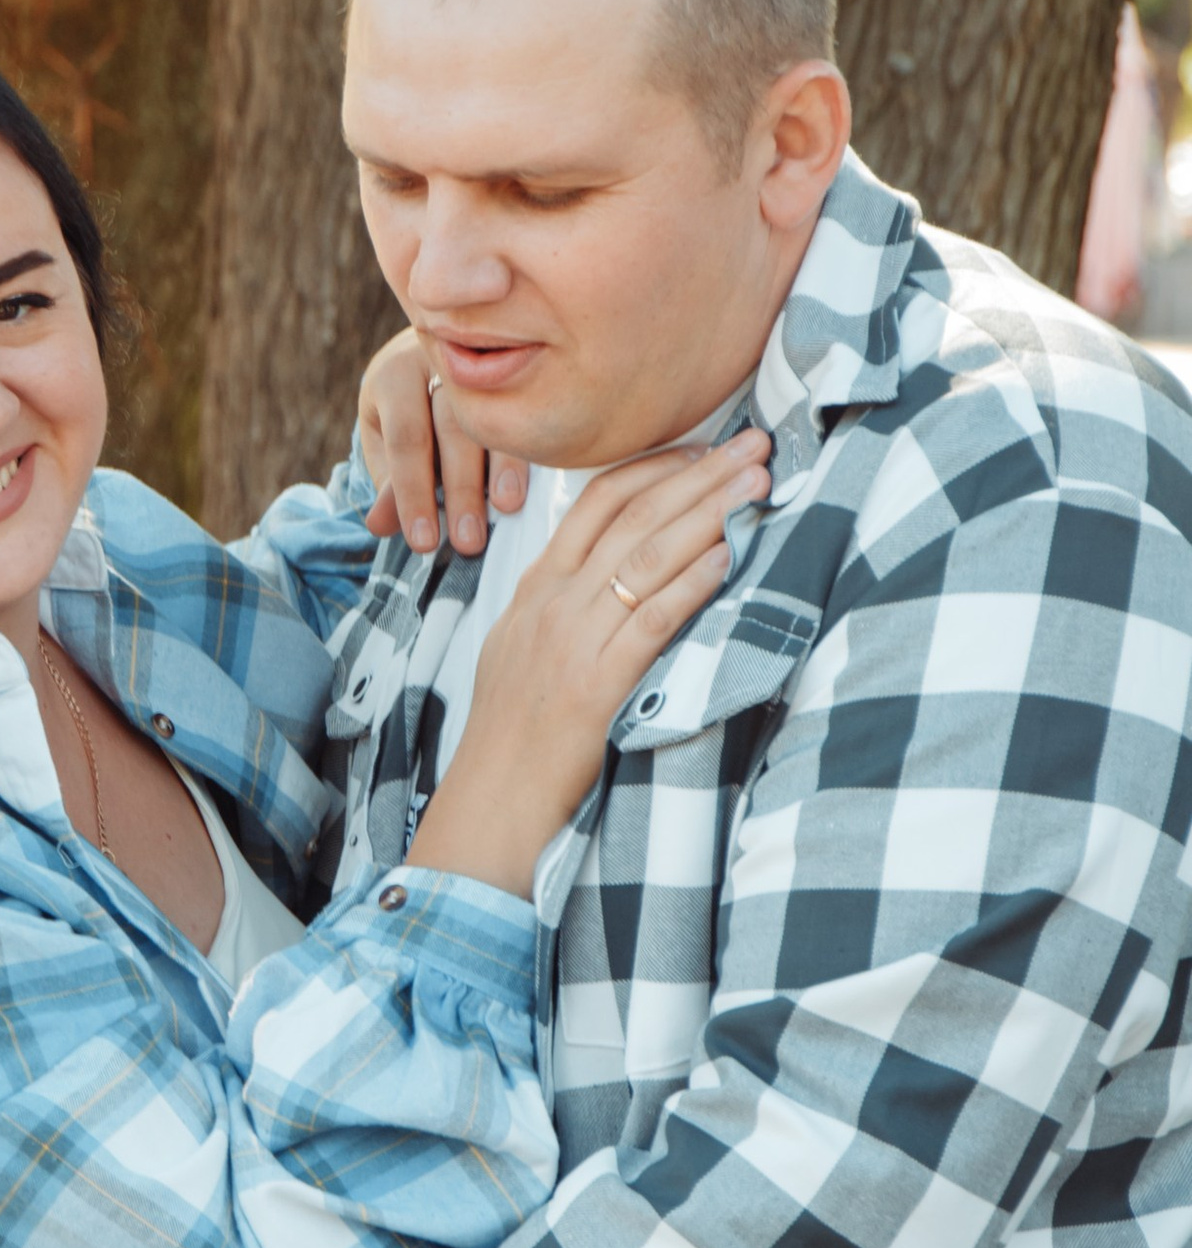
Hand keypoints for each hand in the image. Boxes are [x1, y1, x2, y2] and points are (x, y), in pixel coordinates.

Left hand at [358, 330, 528, 555]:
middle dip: (461, 488)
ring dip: (503, 466)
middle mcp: (440, 359)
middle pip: (453, 427)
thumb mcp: (385, 437)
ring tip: (508, 508)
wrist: (439, 345)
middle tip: (469, 540)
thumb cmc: (409, 404)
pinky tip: (537, 478)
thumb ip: (388, 481)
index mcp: (396, 375)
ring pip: (495, 413)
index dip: (413, 492)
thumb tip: (380, 526)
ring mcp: (484, 360)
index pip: (406, 439)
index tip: (424, 541)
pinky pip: (528, 405)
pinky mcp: (517, 368)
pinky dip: (529, 447)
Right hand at [408, 433, 769, 896]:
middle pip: (633, 516)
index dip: (655, 467)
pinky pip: (651, 620)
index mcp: (535, 590)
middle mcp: (552, 604)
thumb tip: (608, 572)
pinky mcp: (595, 685)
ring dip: (709, 512)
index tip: (704, 449)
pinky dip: (693, 583)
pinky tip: (729, 556)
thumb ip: (559, 605)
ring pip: (647, 556)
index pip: (597, 502)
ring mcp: (572, 641)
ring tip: (757, 481)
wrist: (491, 804)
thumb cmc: (512, 737)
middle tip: (754, 443)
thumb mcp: (519, 650)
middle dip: (699, 473)